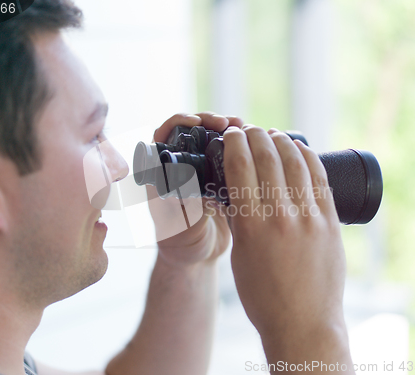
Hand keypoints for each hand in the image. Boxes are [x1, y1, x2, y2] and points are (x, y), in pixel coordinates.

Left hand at [148, 112, 242, 266]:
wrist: (199, 256)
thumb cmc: (181, 244)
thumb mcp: (181, 225)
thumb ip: (186, 204)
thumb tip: (192, 179)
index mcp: (160, 174)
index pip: (162, 136)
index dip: (178, 123)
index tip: (196, 122)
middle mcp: (178, 168)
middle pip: (190, 131)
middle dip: (209, 120)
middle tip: (228, 123)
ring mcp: (200, 171)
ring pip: (210, 139)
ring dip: (228, 130)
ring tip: (246, 128)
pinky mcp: (218, 177)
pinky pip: (227, 155)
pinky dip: (240, 146)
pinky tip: (254, 144)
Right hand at [222, 125, 346, 341]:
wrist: (303, 324)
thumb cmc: (264, 297)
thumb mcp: (240, 257)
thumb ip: (240, 221)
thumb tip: (239, 191)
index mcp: (251, 227)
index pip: (240, 168)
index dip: (235, 143)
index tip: (233, 134)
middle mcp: (281, 217)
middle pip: (268, 158)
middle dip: (256, 135)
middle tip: (251, 130)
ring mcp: (309, 218)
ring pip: (296, 162)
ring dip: (282, 141)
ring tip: (274, 134)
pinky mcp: (330, 223)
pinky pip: (320, 179)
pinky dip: (308, 157)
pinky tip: (300, 148)